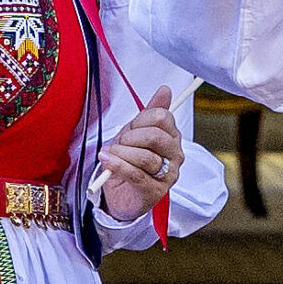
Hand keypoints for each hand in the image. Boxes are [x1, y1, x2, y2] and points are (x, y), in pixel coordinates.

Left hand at [97, 99, 184, 220]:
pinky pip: (135, 174)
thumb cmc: (129, 161)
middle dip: (131, 137)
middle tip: (119, 142)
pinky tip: (107, 160)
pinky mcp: (154, 192)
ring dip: (121, 152)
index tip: (130, 128)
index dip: (141, 120)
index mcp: (172, 138)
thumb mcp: (136, 133)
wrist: (119, 193)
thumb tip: (165, 89)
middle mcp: (175, 156)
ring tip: (109, 154)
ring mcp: (167, 175)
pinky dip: (117, 164)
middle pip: (156, 136)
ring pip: (145, 157)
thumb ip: (150, 112)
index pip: (162, 117)